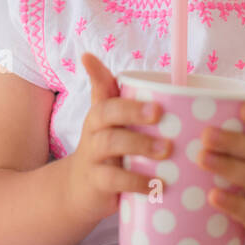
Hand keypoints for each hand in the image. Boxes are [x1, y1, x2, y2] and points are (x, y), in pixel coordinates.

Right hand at [66, 54, 172, 227]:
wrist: (78, 190)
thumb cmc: (102, 148)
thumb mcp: (106, 121)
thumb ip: (107, 90)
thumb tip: (89, 55)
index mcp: (100, 114)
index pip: (106, 94)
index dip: (116, 85)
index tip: (150, 95)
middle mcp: (93, 131)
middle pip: (106, 114)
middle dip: (133, 111)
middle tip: (160, 113)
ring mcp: (93, 157)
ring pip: (110, 143)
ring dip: (140, 144)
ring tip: (166, 150)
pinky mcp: (96, 183)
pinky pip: (114, 180)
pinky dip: (137, 181)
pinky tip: (157, 185)